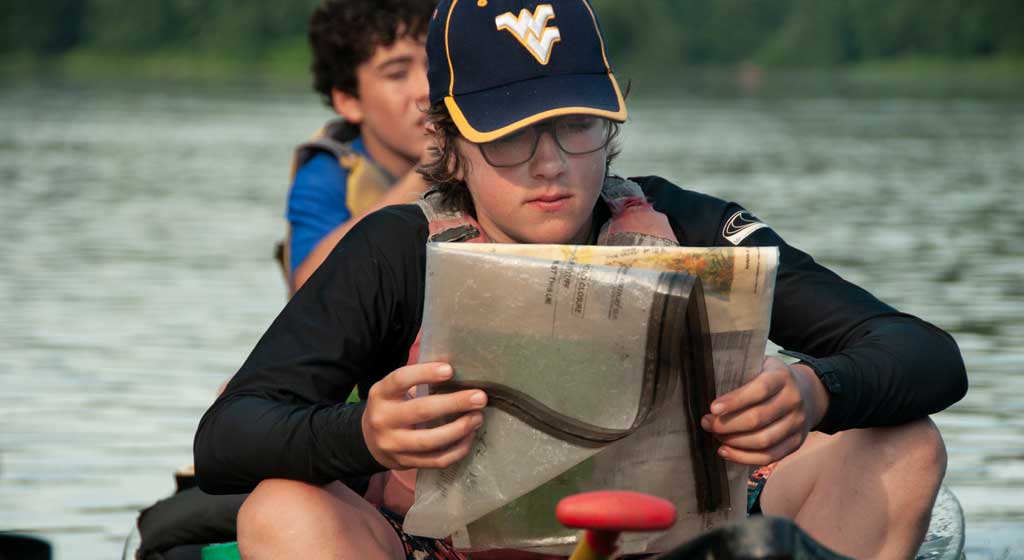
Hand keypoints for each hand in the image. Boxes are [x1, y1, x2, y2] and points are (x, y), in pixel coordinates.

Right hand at [362, 362, 486, 469]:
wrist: (369, 440)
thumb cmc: (392, 406)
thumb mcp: (394, 390)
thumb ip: (417, 381)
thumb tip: (458, 370)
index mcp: (381, 394)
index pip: (400, 380)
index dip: (425, 373)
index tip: (450, 370)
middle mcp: (383, 420)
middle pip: (422, 410)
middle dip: (454, 403)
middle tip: (480, 397)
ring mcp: (393, 445)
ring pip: (430, 440)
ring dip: (459, 429)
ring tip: (477, 417)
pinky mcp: (405, 463)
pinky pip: (436, 460)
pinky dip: (457, 450)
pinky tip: (469, 437)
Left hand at [700, 356, 828, 465]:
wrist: (807, 392)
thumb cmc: (770, 378)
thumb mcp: (760, 365)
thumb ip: (740, 374)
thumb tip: (705, 387)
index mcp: (782, 376)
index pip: (760, 389)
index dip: (735, 401)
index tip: (712, 408)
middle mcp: (794, 399)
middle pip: (758, 418)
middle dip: (728, 424)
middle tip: (707, 423)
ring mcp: (798, 423)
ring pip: (764, 440)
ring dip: (734, 442)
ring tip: (715, 436)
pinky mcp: (797, 442)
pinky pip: (770, 456)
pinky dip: (744, 457)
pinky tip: (725, 451)